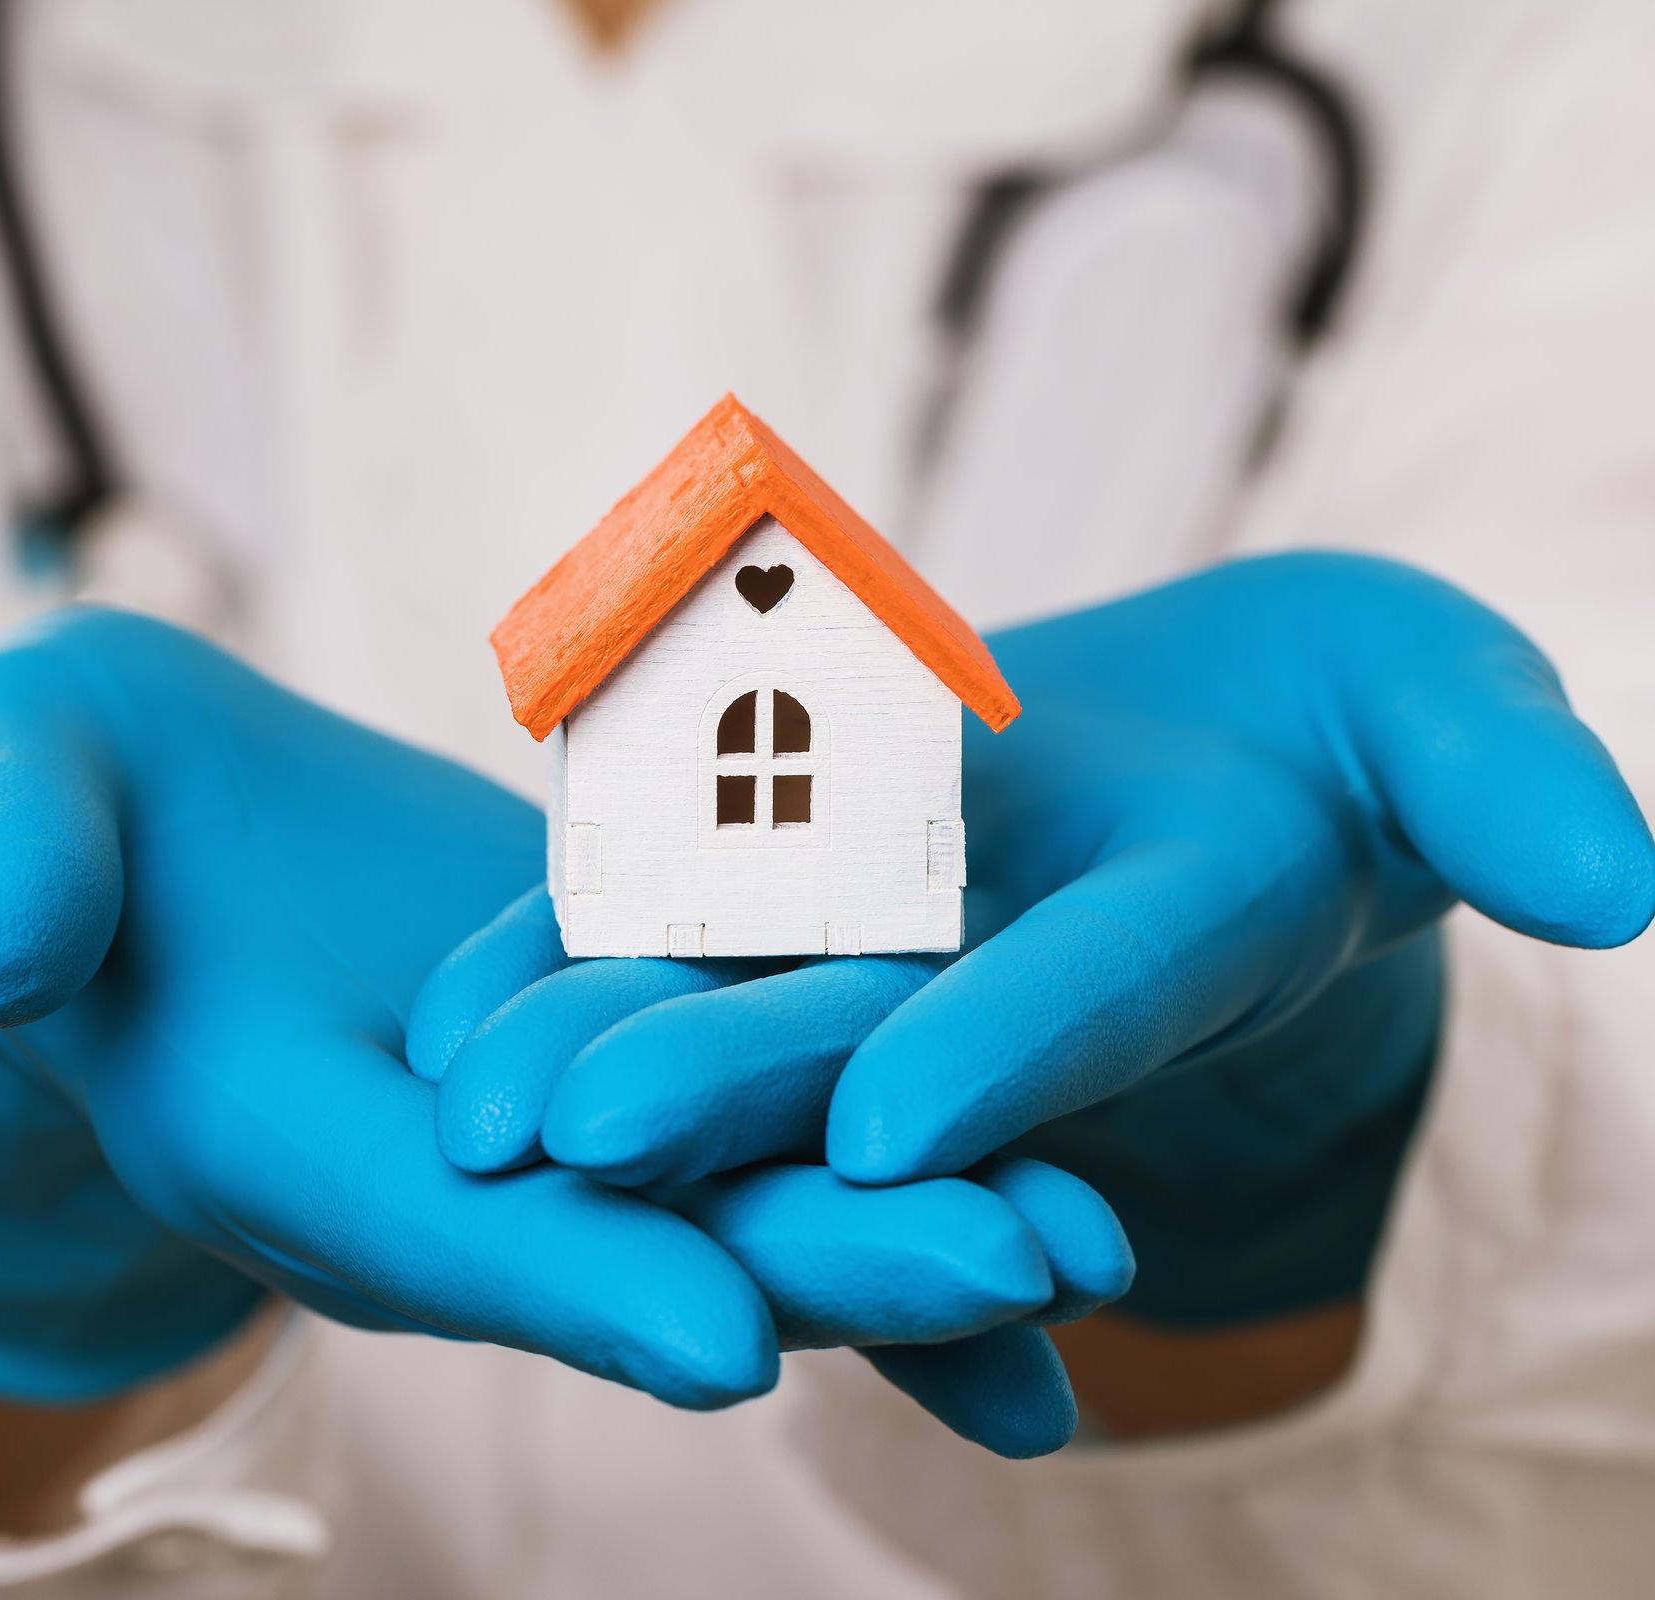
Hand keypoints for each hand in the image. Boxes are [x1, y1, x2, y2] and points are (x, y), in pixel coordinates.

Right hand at [0, 609, 1128, 1438]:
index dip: (567, 1278)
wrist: (134, 840)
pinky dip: (892, 1172)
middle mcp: (425, 1176)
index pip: (427, 1224)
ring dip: (900, 1230)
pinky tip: (1059, 1222)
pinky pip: (754, 1134)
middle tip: (1014, 1281)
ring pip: (724, 1202)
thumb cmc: (49, 805)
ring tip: (1087, 1249)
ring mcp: (528, 1140)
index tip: (719, 1340)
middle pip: (627, 1246)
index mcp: (272, 1133)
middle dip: (812, 1267)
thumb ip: (0, 864)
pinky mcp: (605, 1074)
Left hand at [418, 554, 1654, 1328]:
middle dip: (728, 1093)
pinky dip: (565, 967)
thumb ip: (1502, 780)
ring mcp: (892, 948)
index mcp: (1165, 943)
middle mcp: (1007, 978)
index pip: (1088, 1009)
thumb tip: (1616, 878)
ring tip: (471, 1110)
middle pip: (862, 1039)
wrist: (1216, 739)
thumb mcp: (1441, 710)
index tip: (897, 1129)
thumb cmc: (1353, 722)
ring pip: (734, 1012)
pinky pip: (669, 932)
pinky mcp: (794, 896)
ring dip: (601, 1059)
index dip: (1005, 1060)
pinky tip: (443, 1013)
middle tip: (583, 1148)